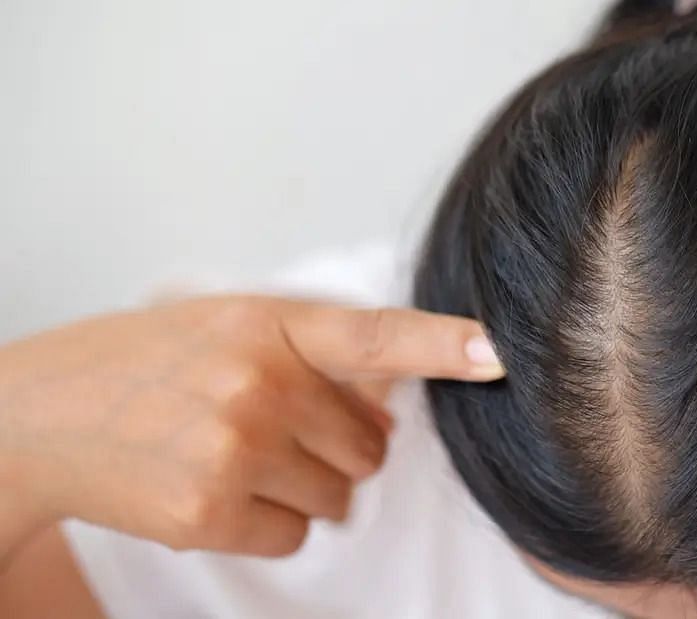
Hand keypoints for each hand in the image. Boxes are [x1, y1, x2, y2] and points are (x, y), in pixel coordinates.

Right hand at [0, 296, 502, 560]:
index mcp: (269, 323)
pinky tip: (219, 488)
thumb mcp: (226, 323)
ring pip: (340, 494)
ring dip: (307, 485)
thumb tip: (387, 394)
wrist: (42, 415)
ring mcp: (234, 449)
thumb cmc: (142, 363)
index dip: (443, 344)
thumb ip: (310, 347)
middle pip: (371, 444)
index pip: (376, 336)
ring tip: (239, 453)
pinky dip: (270, 520)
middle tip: (278, 427)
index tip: (495, 353)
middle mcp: (258, 382)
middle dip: (341, 445)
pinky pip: (297, 531)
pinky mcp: (210, 512)